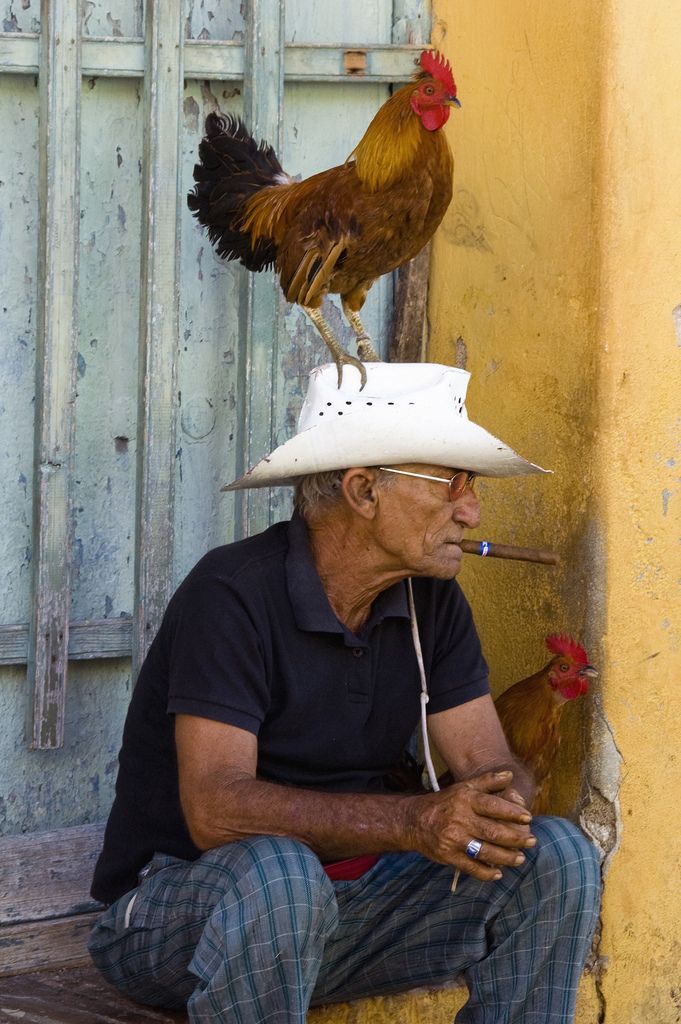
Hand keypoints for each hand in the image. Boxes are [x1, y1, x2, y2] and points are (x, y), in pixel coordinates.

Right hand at [407, 770, 535, 881]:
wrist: (415, 820)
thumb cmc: (445, 802)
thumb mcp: (464, 787)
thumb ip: (488, 781)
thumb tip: (510, 776)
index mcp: (465, 800)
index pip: (493, 806)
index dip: (512, 812)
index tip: (528, 817)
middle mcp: (460, 819)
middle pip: (493, 831)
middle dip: (516, 838)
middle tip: (532, 841)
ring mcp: (453, 839)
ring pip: (485, 851)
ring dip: (506, 857)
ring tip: (521, 858)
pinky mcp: (448, 856)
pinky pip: (471, 867)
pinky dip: (486, 873)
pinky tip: (498, 873)